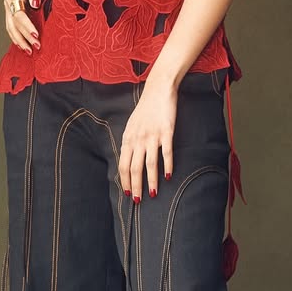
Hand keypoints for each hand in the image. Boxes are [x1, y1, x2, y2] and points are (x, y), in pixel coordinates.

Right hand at [3, 0, 42, 52]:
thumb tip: (34, 4)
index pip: (19, 14)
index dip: (27, 26)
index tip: (36, 35)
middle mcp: (9, 1)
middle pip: (14, 23)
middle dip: (24, 37)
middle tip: (36, 47)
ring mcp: (8, 6)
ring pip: (10, 26)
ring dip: (19, 40)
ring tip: (29, 51)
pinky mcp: (11, 9)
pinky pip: (10, 25)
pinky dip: (15, 36)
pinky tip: (21, 45)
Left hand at [119, 78, 177, 201]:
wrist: (158, 90)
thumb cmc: (146, 109)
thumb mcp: (132, 125)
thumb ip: (130, 142)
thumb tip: (129, 159)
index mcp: (128, 138)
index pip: (123, 165)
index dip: (125, 180)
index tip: (127, 192)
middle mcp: (138, 139)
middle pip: (134, 168)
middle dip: (136, 186)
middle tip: (138, 200)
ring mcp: (152, 136)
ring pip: (150, 164)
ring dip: (150, 181)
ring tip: (152, 194)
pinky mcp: (166, 132)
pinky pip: (166, 153)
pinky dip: (167, 166)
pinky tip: (168, 176)